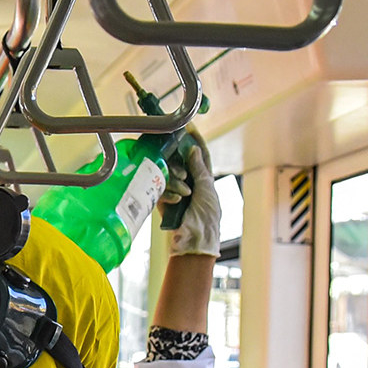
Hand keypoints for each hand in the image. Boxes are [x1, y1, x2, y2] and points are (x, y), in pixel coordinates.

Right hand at [162, 132, 220, 257]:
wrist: (195, 241)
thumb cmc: (207, 217)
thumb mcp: (207, 189)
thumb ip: (199, 168)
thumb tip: (192, 149)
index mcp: (204, 179)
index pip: (200, 154)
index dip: (195, 140)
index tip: (189, 127)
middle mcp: (189, 182)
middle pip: (180, 161)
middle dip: (180, 163)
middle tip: (182, 169)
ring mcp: (175, 190)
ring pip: (169, 174)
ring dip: (176, 181)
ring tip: (184, 193)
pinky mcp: (161, 201)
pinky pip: (160, 188)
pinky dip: (168, 193)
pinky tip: (176, 201)